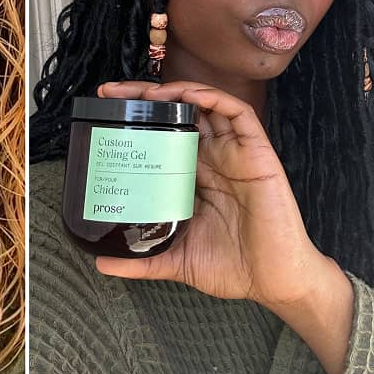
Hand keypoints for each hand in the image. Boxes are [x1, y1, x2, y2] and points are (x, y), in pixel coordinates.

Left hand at [96, 80, 334, 310]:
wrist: (272, 282)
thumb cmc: (232, 269)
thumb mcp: (175, 261)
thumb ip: (141, 261)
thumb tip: (101, 262)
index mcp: (194, 180)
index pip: (162, 137)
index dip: (138, 122)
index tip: (105, 113)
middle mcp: (213, 161)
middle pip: (178, 115)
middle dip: (146, 98)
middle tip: (112, 91)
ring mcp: (235, 155)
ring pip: (206, 106)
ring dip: (176, 92)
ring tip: (145, 92)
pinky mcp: (257, 154)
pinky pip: (239, 114)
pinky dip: (214, 99)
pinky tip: (189, 96)